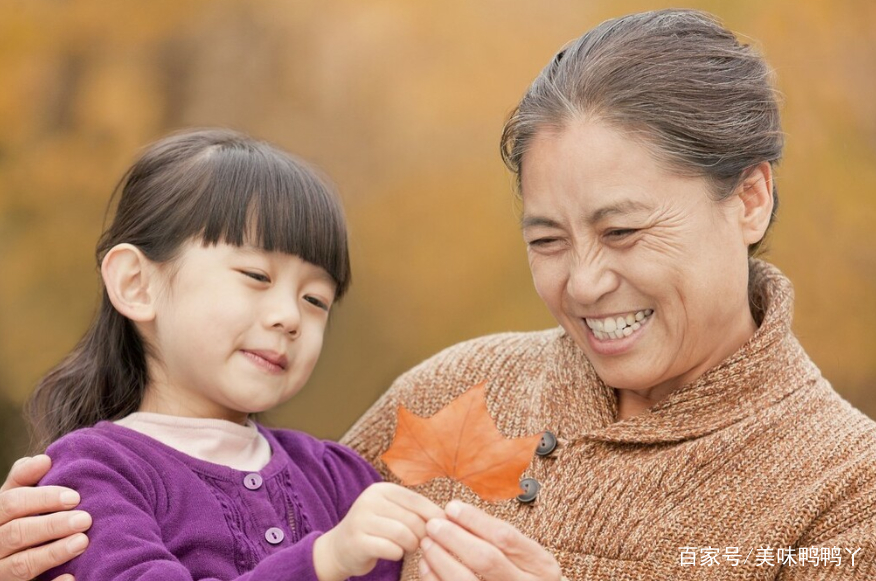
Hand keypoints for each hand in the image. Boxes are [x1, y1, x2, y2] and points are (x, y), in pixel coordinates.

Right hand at [0, 455, 91, 580]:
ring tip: (83, 541)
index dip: (42, 498)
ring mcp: (0, 572)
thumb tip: (44, 459)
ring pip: (21, 565)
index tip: (75, 496)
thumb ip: (23, 480)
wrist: (6, 558)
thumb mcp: (12, 501)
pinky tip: (72, 577)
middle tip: (85, 518)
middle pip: (16, 534)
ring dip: (53, 553)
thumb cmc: (15, 522)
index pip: (10, 504)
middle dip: (52, 525)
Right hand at [313, 482, 443, 580]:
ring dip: (411, 545)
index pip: (417, 500)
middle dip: (422, 535)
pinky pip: (389, 549)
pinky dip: (397, 554)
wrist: (339, 549)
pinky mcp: (356, 541)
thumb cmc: (377, 531)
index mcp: (382, 489)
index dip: (433, 516)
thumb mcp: (394, 513)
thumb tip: (450, 517)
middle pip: (412, 519)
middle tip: (420, 543)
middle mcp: (370, 500)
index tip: (442, 530)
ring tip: (408, 548)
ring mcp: (361, 520)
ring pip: (403, 534)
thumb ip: (416, 511)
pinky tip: (394, 553)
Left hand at [419, 500, 561, 580]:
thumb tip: (455, 512)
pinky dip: (436, 579)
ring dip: (441, 559)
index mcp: (541, 565)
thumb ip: (498, 537)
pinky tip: (427, 565)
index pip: (505, 537)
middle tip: (433, 524)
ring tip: (427, 542)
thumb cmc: (524, 576)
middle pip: (486, 559)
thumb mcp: (526, 555)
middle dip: (455, 538)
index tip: (452, 507)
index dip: (475, 520)